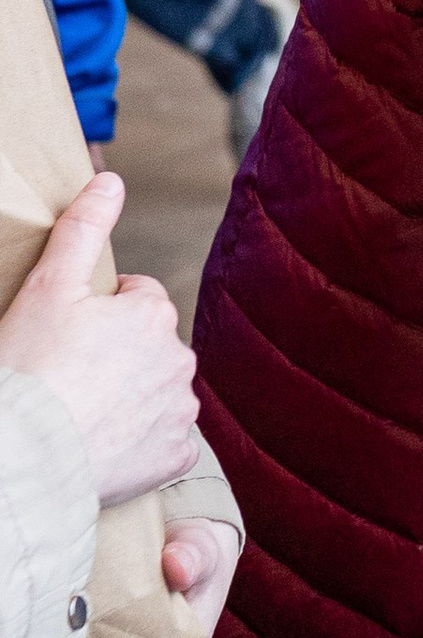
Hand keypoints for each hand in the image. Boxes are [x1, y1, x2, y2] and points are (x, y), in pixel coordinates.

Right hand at [0, 173, 198, 504]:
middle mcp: (180, 360)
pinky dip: (141, 442)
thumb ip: (83, 229)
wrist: (26, 453)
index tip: (69, 333)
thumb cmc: (31, 369)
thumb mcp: (48, 287)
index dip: (101, 312)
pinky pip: (164, 442)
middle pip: (150, 347)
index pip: (138, 299)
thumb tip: (110, 180)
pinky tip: (104, 442)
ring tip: (83, 409)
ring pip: (158, 392)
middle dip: (119, 354)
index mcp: (154, 314)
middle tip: (70, 373)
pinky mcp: (175, 457)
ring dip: (131, 396)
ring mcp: (180, 411)